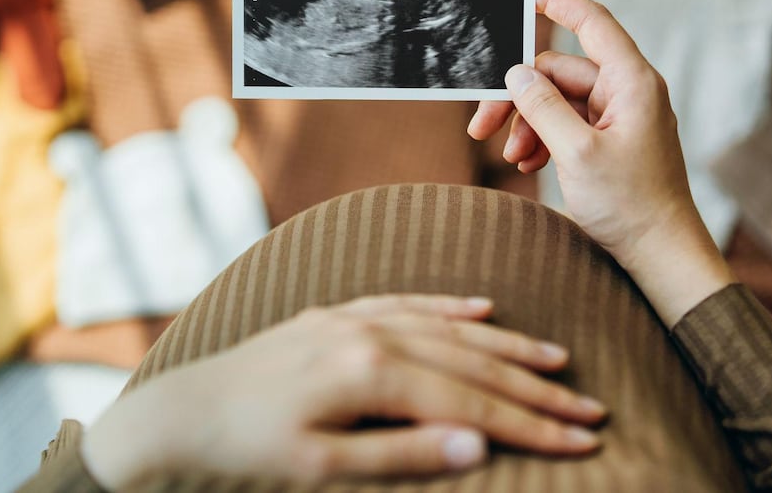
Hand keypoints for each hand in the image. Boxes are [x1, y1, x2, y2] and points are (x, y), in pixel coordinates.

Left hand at [83, 294, 606, 487]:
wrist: (181, 416)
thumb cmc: (247, 452)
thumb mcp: (322, 468)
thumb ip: (403, 452)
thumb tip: (479, 444)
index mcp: (368, 375)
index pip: (470, 403)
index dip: (531, 424)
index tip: (583, 438)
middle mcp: (367, 335)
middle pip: (471, 363)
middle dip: (535, 389)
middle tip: (591, 408)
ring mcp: (351, 319)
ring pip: (447, 329)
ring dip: (505, 346)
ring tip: (557, 361)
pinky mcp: (336, 316)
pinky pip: (405, 303)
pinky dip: (448, 309)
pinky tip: (481, 310)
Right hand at [468, 0, 733, 325]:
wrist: (659, 254)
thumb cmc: (631, 206)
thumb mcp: (576, 154)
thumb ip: (543, 108)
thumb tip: (517, 74)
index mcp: (631, 83)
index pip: (591, 22)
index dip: (557, 0)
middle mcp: (627, 92)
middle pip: (558, 72)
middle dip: (519, 97)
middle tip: (482, 126)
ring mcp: (619, 116)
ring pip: (557, 100)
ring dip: (528, 123)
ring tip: (511, 157)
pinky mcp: (610, 139)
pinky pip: (566, 123)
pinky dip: (543, 138)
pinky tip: (528, 163)